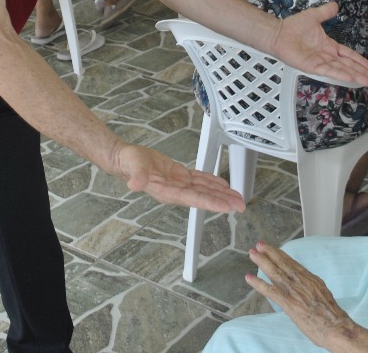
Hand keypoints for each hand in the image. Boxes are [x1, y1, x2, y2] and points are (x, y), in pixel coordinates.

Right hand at [114, 144, 246, 212]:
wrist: (126, 159)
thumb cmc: (129, 163)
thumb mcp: (134, 167)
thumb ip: (137, 176)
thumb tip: (135, 184)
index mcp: (168, 192)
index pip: (194, 199)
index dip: (211, 202)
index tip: (226, 207)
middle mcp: (177, 191)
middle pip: (204, 197)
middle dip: (223, 201)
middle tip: (241, 205)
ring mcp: (179, 184)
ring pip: (205, 189)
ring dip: (222, 193)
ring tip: (237, 197)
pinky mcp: (180, 175)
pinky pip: (200, 180)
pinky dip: (212, 182)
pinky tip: (223, 184)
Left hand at [245, 242, 367, 349]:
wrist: (336, 326)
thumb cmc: (332, 315)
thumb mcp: (323, 294)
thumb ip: (311, 288)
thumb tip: (305, 286)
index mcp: (310, 279)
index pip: (292, 263)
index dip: (280, 255)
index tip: (272, 248)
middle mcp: (301, 281)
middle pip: (282, 263)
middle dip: (270, 253)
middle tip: (259, 244)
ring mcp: (294, 291)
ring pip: (275, 272)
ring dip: (262, 262)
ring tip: (252, 253)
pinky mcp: (289, 303)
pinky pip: (270, 291)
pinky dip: (258, 283)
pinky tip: (249, 277)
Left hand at [270, 2, 367, 86]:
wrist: (278, 33)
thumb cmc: (293, 26)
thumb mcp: (314, 16)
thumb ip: (325, 12)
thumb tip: (336, 5)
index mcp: (329, 46)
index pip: (348, 55)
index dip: (360, 61)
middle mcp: (326, 56)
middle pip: (348, 66)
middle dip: (362, 73)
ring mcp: (320, 62)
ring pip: (342, 70)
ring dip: (355, 76)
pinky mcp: (313, 66)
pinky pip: (329, 71)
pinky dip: (341, 74)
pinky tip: (351, 78)